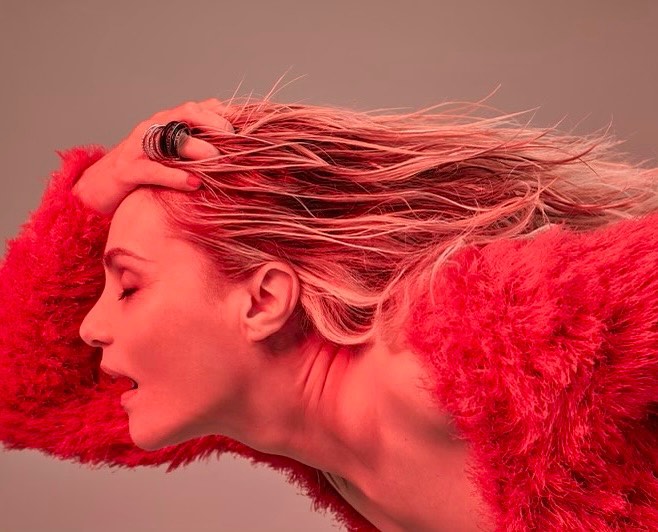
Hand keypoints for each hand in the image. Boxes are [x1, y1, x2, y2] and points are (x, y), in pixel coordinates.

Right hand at [71, 98, 234, 214]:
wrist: (98, 189)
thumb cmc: (143, 173)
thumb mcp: (173, 158)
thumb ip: (196, 148)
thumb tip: (232, 146)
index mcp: (167, 123)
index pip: (200, 108)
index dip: (225, 114)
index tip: (248, 127)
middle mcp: (153, 128)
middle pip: (187, 113)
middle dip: (214, 124)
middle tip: (235, 142)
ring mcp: (138, 146)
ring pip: (170, 138)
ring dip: (198, 149)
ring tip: (218, 162)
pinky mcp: (127, 170)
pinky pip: (152, 169)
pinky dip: (174, 176)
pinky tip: (194, 183)